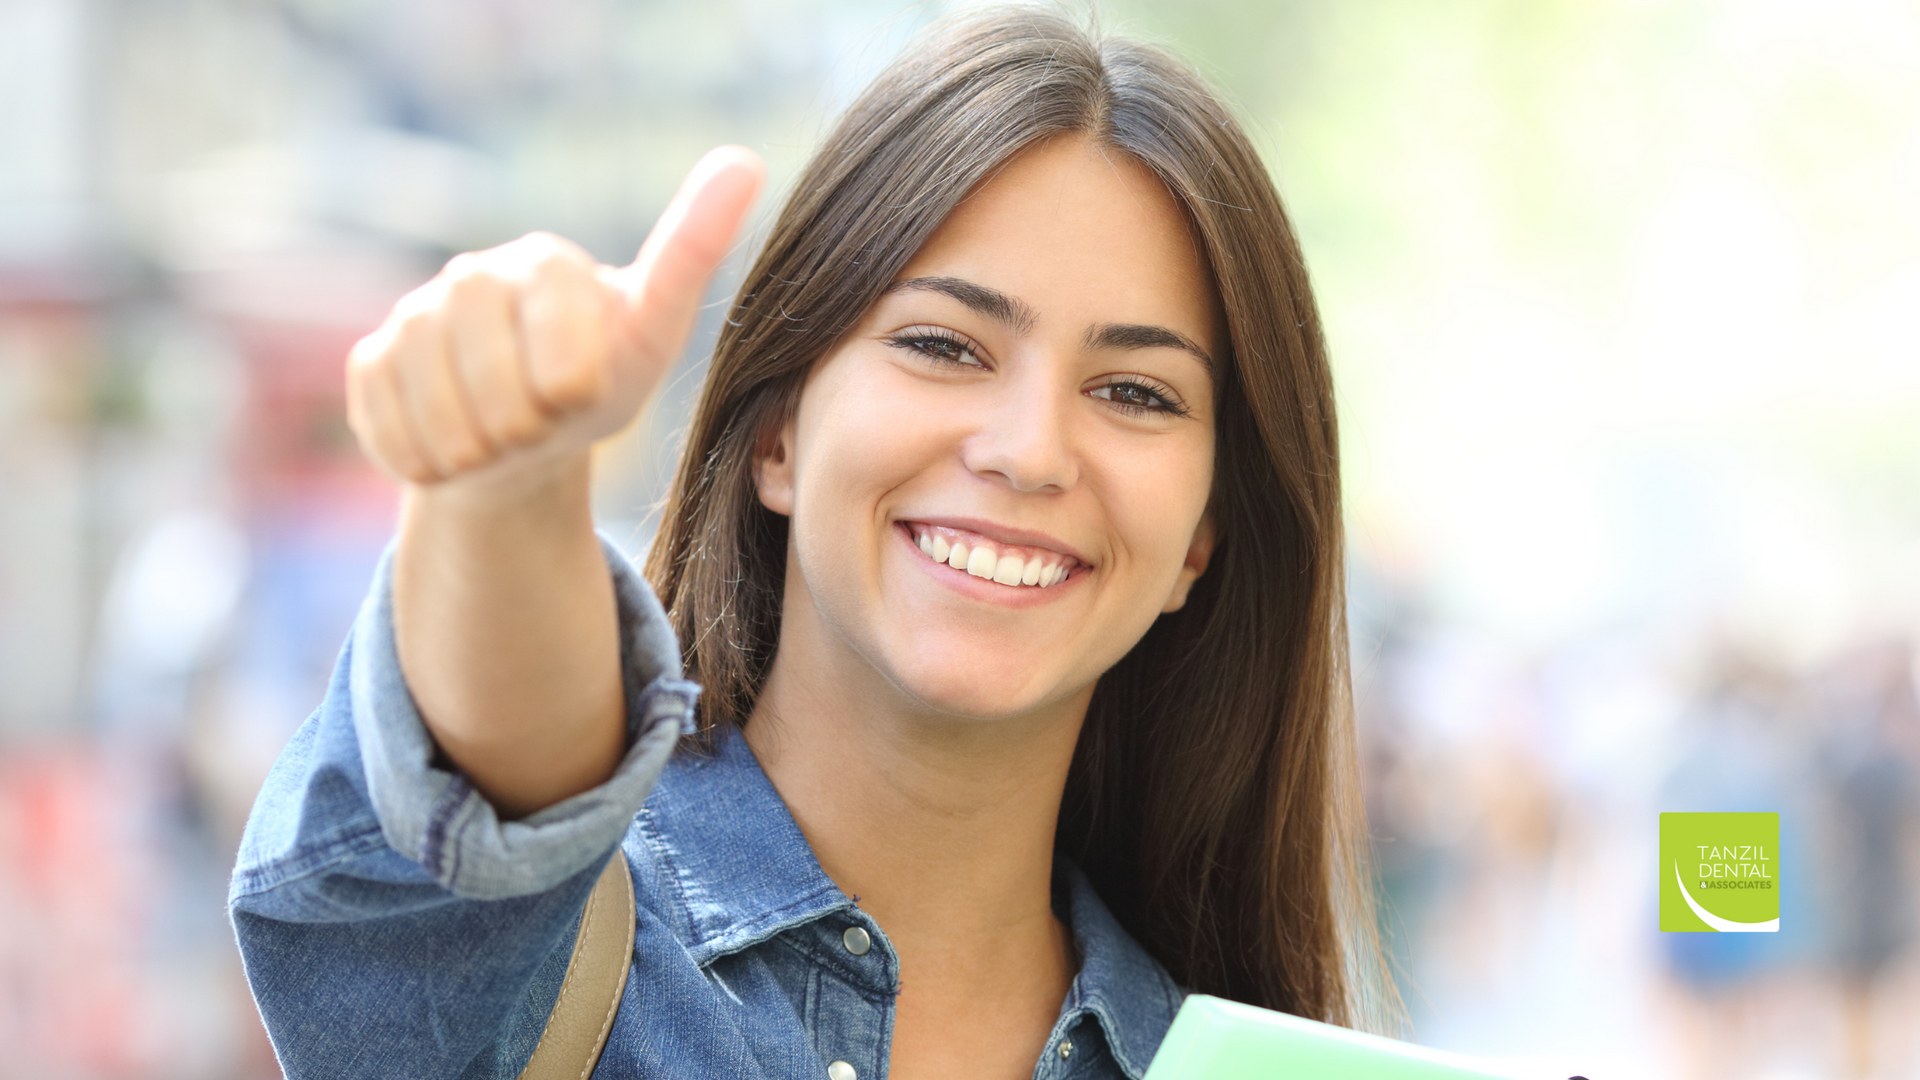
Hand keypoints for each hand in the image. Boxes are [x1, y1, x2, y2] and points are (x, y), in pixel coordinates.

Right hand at [346, 146, 765, 491]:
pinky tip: (454, 445)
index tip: (580, 392)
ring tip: (503, 437)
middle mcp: (473, 276)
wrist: (522, 438)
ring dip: (480, 452)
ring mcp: (413, 316)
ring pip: (440, 419)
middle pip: (496, 390)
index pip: (561, 357)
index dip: (571, 393)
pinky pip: (392, 435)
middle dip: (526, 428)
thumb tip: (743, 158)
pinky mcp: (369, 361)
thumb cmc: (598, 383)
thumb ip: (690, 254)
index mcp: (547, 263)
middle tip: (543, 424)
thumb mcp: (653, 334)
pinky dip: (431, 462)